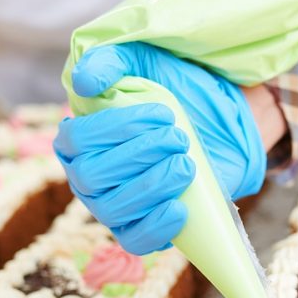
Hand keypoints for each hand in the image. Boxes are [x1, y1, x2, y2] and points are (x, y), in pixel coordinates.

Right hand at [54, 43, 265, 254]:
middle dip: (140, 155)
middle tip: (179, 138)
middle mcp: (87, 175)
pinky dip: (156, 226)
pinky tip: (179, 206)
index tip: (163, 113)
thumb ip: (108, 58)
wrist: (221, 117)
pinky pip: (135, 240)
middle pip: (93, 176)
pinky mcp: (143, 226)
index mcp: (77, 137)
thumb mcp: (143, 58)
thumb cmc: (174, 85)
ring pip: (113, 209)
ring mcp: (113, 205)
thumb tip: (84, 82)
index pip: (77, 140)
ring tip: (186, 165)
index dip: (117, 128)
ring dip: (152, 186)